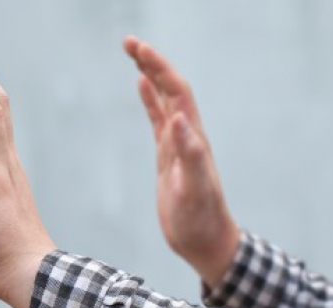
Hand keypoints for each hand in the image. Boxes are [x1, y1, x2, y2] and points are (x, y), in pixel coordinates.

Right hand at [124, 36, 239, 286]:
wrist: (204, 241)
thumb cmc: (200, 219)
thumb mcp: (194, 188)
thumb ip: (190, 153)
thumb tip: (178, 117)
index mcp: (192, 138)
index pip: (176, 92)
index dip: (159, 68)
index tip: (138, 50)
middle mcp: (187, 135)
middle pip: (170, 88)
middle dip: (151, 62)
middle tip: (128, 42)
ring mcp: (177, 144)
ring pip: (164, 99)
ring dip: (150, 74)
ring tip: (133, 54)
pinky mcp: (168, 156)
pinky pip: (157, 120)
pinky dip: (149, 100)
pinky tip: (140, 87)